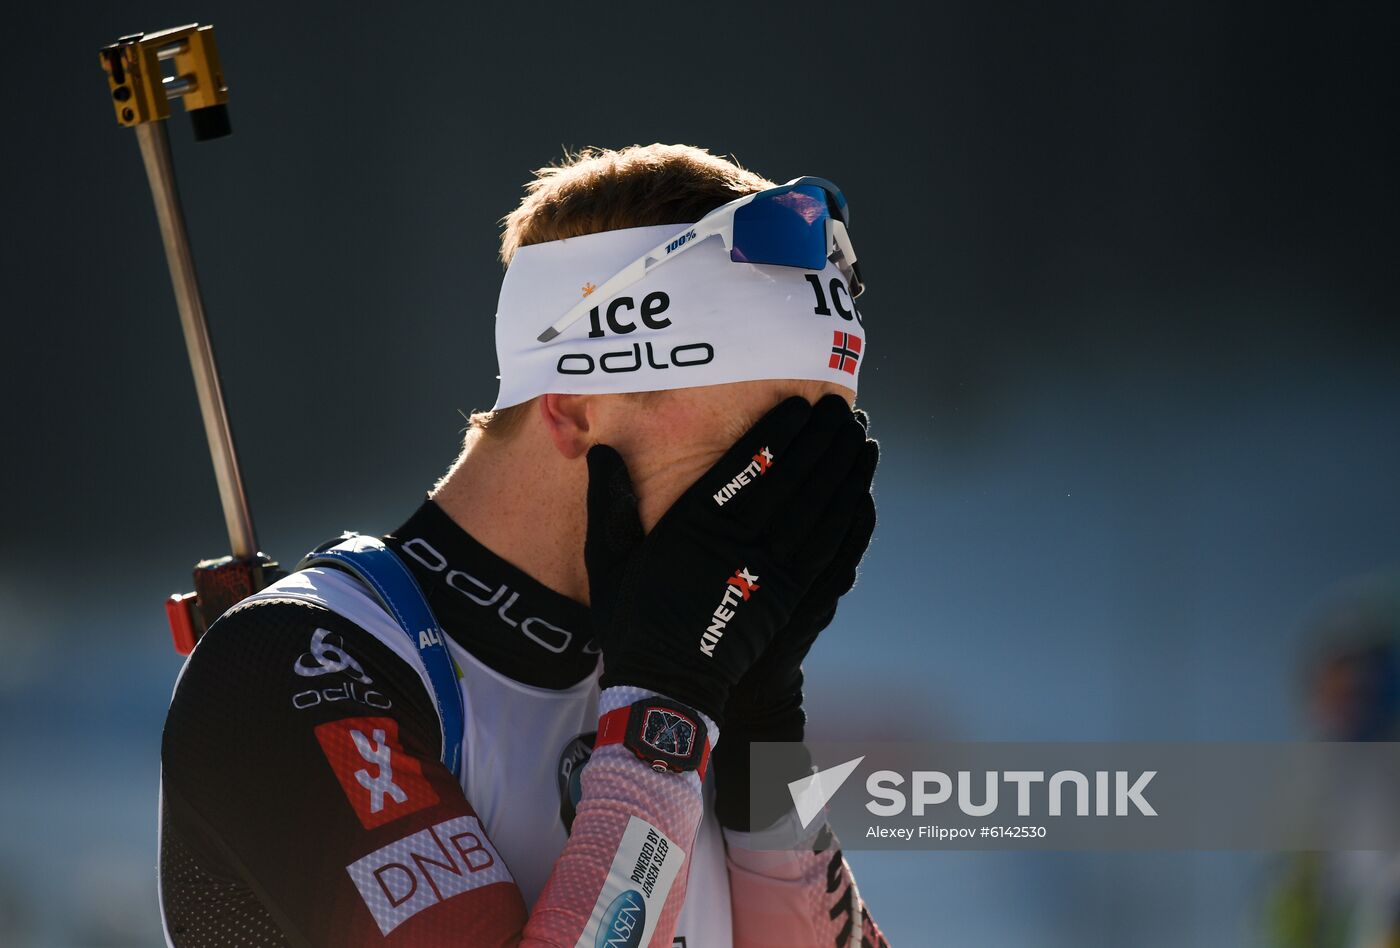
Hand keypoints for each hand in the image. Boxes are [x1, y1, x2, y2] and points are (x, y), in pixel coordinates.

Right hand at [585, 394, 873, 723]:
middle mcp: (736, 544)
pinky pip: (827, 551)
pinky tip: (862, 493)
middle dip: (820, 442)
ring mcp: (767, 572)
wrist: (666, 685)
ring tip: (861, 439)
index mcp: (693, 528)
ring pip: (816, 511)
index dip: (777, 435)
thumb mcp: (607, 560)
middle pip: (790, 481)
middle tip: (840, 410)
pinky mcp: (788, 598)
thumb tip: (600, 451)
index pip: (745, 469)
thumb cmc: (632, 620)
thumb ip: (608, 503)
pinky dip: (849, 519)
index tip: (799, 407)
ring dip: (842, 472)